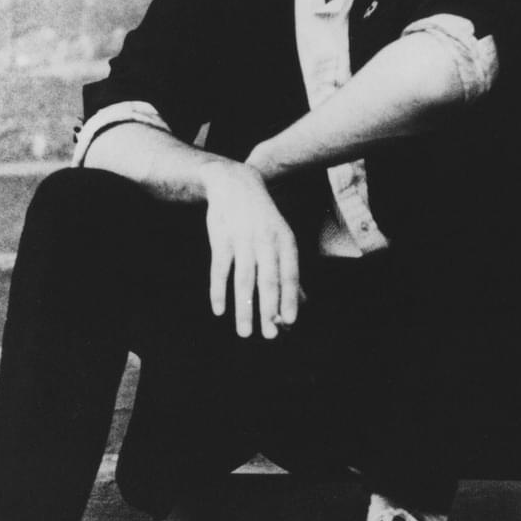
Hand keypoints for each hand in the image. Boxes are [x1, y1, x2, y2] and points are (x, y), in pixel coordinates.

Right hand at [200, 160, 299, 338]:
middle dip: (269, 310)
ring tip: (244, 332)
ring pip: (244, 280)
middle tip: (269, 335)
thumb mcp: (281, 237)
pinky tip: (219, 310)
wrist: (234, 184)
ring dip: (244, 308)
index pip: (290, 274)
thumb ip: (289, 270)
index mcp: (285, 240)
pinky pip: (220, 270)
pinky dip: (219, 291)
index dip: (291, 298)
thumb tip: (302, 303)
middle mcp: (265, 240)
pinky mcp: (221, 239)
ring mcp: (242, 239)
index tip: (290, 321)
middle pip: (268, 280)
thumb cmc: (262, 219)